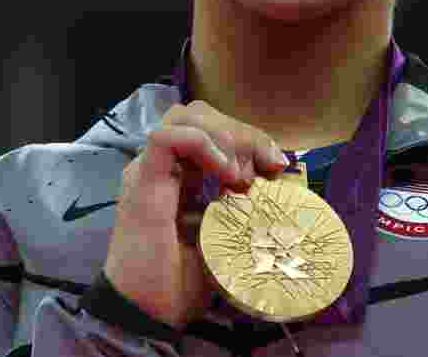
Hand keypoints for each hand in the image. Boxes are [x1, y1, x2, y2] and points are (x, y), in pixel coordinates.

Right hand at [102, 100, 289, 329]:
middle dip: (242, 132)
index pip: (214, 130)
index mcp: (181, 176)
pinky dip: (204, 145)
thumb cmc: (183, 282)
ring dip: (224, 136)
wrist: (148, 312)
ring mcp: (149, 170)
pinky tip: (226, 172)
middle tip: (266, 164)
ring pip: (184, 117)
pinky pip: (168, 138)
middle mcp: (163, 166)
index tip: (278, 164)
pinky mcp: (142, 180)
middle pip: (201, 115)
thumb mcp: (228, 234)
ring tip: (241, 174)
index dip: (250, 138)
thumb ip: (246, 206)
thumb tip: (285, 186)